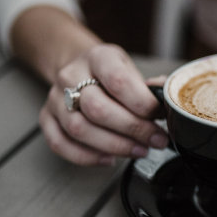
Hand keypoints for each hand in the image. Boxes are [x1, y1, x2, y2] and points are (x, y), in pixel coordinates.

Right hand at [39, 43, 167, 165]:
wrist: (80, 68)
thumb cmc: (112, 73)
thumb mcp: (133, 69)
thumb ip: (152, 86)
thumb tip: (170, 101)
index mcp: (98, 57)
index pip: (118, 81)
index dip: (142, 104)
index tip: (160, 116)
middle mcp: (71, 75)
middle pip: (98, 109)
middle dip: (133, 130)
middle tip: (157, 140)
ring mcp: (54, 98)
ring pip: (79, 129)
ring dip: (115, 146)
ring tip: (140, 150)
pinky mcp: (46, 118)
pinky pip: (60, 144)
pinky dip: (87, 157)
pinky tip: (110, 159)